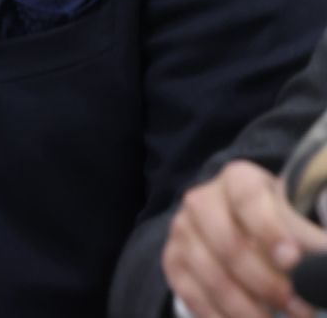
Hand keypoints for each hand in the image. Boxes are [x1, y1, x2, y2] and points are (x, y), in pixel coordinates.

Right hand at [163, 159, 326, 317]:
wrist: (239, 228)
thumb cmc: (276, 223)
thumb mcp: (294, 218)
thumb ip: (309, 235)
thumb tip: (323, 256)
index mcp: (237, 180)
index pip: (248, 198)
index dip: (268, 228)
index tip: (293, 259)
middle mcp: (201, 200)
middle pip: (227, 243)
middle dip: (264, 282)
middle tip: (297, 307)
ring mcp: (182, 230)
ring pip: (210, 275)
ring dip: (246, 308)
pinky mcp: (172, 260)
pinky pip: (193, 295)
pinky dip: (220, 316)